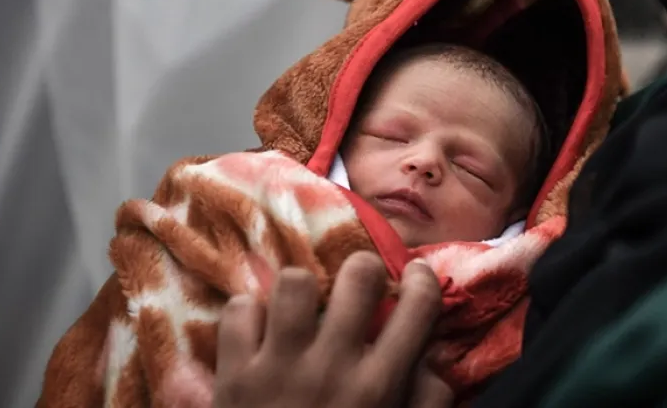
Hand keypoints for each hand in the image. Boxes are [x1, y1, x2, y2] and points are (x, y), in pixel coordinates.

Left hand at [214, 252, 452, 407]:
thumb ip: (426, 402)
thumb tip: (433, 357)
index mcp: (380, 385)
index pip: (418, 306)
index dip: (422, 280)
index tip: (415, 276)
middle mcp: (333, 365)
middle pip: (358, 275)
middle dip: (363, 271)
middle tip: (358, 287)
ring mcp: (279, 365)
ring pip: (293, 282)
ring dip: (300, 291)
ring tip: (302, 310)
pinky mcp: (233, 372)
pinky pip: (239, 310)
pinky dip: (248, 317)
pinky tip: (258, 334)